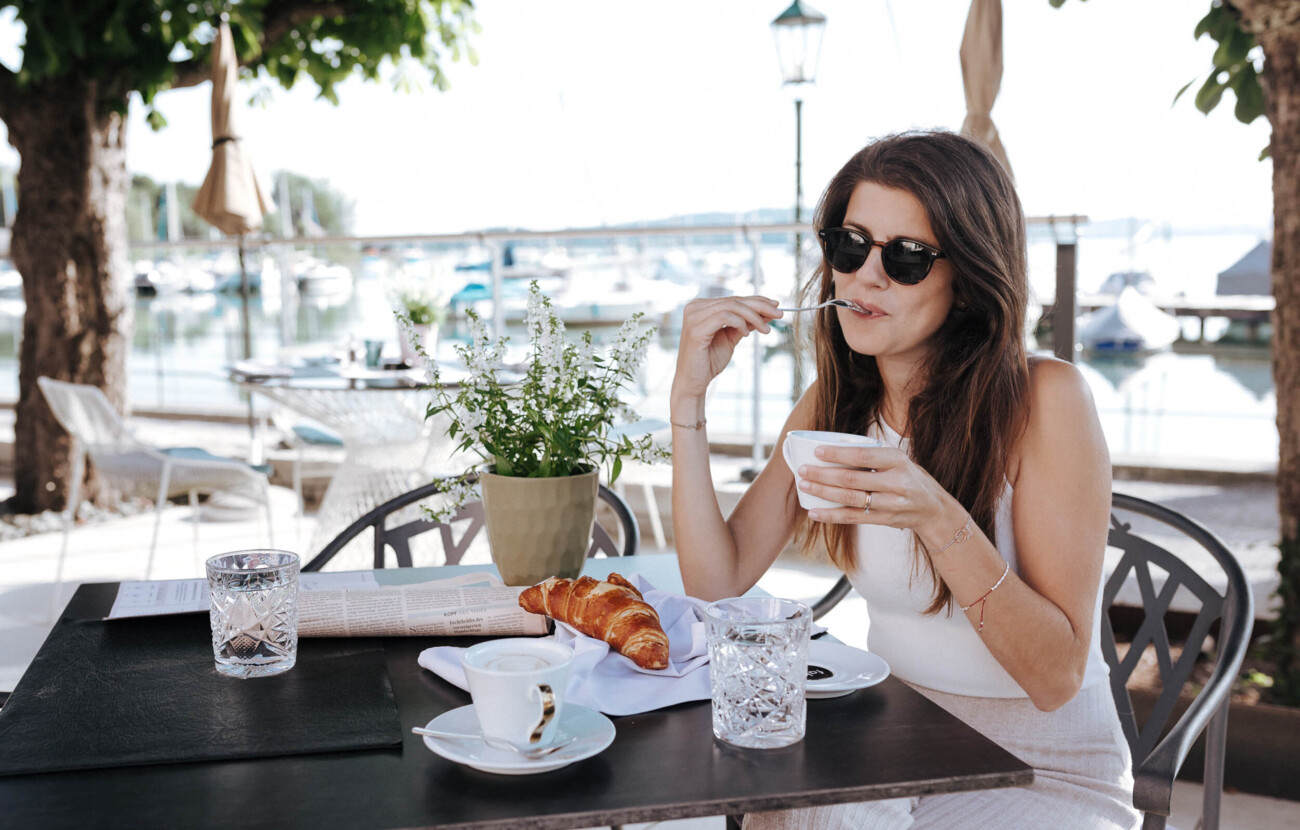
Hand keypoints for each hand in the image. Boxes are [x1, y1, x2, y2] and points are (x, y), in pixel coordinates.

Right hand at [671, 296, 781, 401]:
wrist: (694, 383)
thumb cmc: (709, 361)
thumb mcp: (731, 338)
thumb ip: (746, 324)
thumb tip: (768, 312)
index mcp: (702, 307)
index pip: (734, 299)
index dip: (757, 300)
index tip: (776, 305)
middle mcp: (695, 307)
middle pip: (734, 300)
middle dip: (760, 306)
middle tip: (779, 314)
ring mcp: (694, 317)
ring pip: (732, 306)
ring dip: (753, 317)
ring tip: (766, 330)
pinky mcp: (696, 329)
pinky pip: (724, 317)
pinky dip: (739, 323)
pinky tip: (747, 333)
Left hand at [796, 444, 947, 530]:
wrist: (934, 509)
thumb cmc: (909, 478)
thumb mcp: (899, 461)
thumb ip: (873, 456)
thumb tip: (833, 448)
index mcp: (897, 460)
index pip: (863, 455)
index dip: (838, 454)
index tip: (817, 451)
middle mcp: (896, 482)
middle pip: (852, 478)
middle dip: (823, 474)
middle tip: (802, 470)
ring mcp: (891, 503)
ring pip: (850, 498)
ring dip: (823, 492)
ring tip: (804, 485)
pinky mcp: (885, 520)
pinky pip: (853, 518)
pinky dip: (831, 515)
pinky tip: (814, 512)